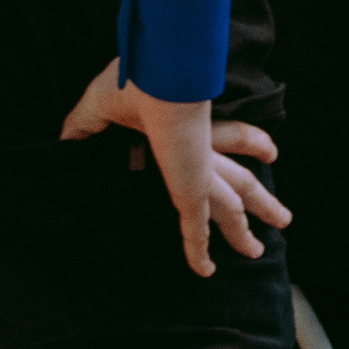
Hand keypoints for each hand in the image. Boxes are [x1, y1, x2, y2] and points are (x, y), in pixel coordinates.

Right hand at [59, 60, 290, 273]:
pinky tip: (205, 270)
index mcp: (188, 127)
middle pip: (240, 178)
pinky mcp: (189, 187)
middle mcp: (201, 150)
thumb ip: (86, 125)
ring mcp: (199, 170)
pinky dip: (198, 250)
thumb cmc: (130, 78)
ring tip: (259, 250)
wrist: (142, 82)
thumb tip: (66, 139)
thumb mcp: (100, 106)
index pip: (227, 138)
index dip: (247, 144)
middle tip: (281, 218)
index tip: (267, 152)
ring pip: (232, 203)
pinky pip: (195, 227)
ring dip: (246, 228)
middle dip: (261, 200)